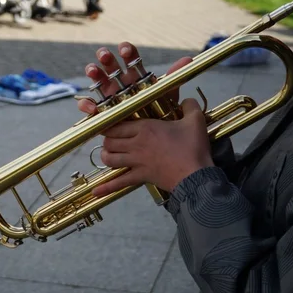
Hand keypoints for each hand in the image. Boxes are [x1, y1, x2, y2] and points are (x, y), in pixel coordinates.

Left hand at [77, 42, 206, 196]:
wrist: (196, 175)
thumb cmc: (193, 147)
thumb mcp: (195, 120)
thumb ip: (189, 106)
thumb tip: (187, 100)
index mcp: (145, 128)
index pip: (116, 124)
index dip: (109, 125)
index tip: (109, 124)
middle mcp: (136, 144)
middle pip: (109, 141)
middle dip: (107, 140)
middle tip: (111, 140)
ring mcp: (136, 162)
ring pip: (109, 159)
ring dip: (106, 156)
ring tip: (109, 155)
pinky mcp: (140, 177)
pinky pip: (119, 183)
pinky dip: (106, 187)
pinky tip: (95, 191)